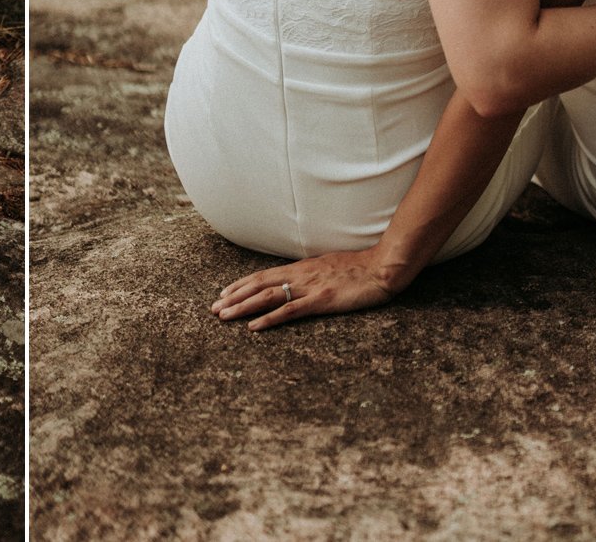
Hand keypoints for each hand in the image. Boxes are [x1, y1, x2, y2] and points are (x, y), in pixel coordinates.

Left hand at [211, 246, 405, 330]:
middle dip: (234, 296)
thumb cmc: (360, 270)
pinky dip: (268, 318)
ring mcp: (309, 287)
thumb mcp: (329, 269)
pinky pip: (289, 311)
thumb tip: (297, 282)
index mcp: (301, 268)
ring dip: (242, 306)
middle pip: (259, 285)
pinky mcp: (321, 300)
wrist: (382, 268)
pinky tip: (253, 327)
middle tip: (213, 308)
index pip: (264, 275)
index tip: (223, 293)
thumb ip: (311, 275)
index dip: (242, 284)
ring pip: (267, 296)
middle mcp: (300, 275)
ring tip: (223, 315)